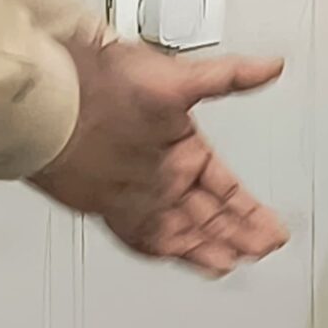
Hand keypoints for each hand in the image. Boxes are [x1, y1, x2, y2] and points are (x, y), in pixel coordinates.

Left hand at [32, 35, 288, 277]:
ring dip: (207, 246)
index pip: (228, 187)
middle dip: (237, 233)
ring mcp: (139, 192)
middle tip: (260, 250)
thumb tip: (270, 66)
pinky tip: (184, 259)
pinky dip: (167, 250)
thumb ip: (228, 77)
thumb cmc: (109, 78)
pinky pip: (144, 237)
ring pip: (182, 229)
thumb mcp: (180, 77)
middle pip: (210, 214)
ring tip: (231, 262)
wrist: (56, 99)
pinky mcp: (111, 206)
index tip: (271, 228)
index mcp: (186, 146)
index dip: (250, 209)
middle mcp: (166, 172)